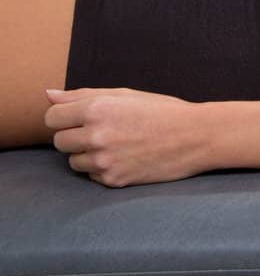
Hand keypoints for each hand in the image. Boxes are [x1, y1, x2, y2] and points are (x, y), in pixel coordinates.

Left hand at [44, 88, 209, 186]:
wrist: (197, 136)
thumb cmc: (162, 111)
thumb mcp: (125, 95)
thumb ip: (82, 95)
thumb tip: (47, 95)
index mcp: (97, 108)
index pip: (52, 118)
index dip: (64, 118)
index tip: (80, 118)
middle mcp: (96, 135)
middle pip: (59, 141)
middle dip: (76, 137)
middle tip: (104, 131)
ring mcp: (104, 161)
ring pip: (74, 162)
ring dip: (89, 155)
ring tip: (118, 145)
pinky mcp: (113, 180)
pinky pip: (92, 176)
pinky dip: (104, 169)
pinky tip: (126, 158)